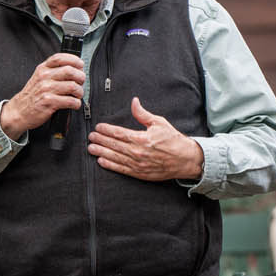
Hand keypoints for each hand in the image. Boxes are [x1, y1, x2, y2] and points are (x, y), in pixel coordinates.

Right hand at [0, 53, 84, 139]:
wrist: (19, 111)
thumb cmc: (32, 95)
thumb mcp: (39, 78)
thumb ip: (53, 71)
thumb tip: (74, 68)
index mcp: (42, 69)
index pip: (60, 58)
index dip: (74, 60)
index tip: (80, 65)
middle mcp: (44, 77)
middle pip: (70, 71)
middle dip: (80, 77)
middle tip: (81, 82)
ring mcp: (46, 89)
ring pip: (72, 86)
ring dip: (79, 92)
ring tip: (77, 95)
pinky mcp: (49, 102)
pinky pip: (70, 101)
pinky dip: (76, 103)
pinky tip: (74, 104)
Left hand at [87, 97, 203, 181]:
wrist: (184, 159)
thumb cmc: (173, 140)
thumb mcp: (159, 123)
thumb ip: (143, 114)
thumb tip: (134, 102)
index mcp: (142, 138)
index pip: (119, 133)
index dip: (106, 130)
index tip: (98, 127)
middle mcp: (138, 152)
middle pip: (114, 145)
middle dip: (100, 140)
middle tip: (91, 137)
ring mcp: (138, 164)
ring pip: (115, 157)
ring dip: (101, 152)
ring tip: (91, 149)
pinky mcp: (139, 173)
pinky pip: (121, 169)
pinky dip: (110, 165)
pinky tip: (101, 161)